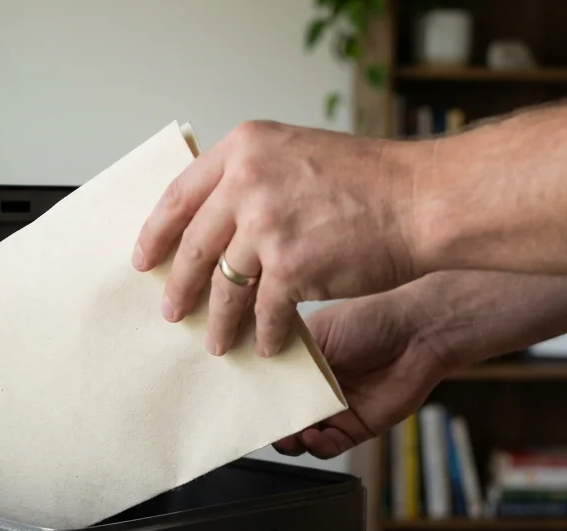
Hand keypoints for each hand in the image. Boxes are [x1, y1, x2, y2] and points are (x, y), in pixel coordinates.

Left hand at [132, 120, 421, 357]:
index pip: (179, 195)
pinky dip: (264, 334)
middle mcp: (248, 183)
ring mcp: (267, 227)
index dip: (156, 233)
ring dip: (218, 321)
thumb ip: (254, 178)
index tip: (144, 259)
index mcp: (245, 147)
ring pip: (224, 287)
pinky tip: (266, 346)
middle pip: (192, 246)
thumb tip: (213, 221)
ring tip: (215, 342)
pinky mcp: (291, 268)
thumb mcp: (297, 154)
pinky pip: (264, 312)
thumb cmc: (371, 180)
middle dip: (179, 287)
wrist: (422, 200)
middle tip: (170, 311)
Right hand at [273, 290, 454, 459]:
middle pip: (283, 415)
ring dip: (290, 439)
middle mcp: (316, 389)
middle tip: (259, 424)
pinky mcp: (356, 428)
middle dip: (269, 423)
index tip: (239, 403)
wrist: (416, 334)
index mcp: (302, 364)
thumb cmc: (369, 321)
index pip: (270, 387)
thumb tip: (257, 377)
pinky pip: (329, 446)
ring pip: (301, 437)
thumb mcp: (317, 334)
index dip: (255, 396)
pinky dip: (316, 446)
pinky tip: (313, 435)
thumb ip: (287, 359)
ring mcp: (334, 410)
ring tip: (286, 434)